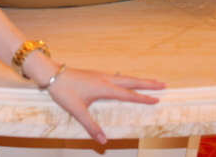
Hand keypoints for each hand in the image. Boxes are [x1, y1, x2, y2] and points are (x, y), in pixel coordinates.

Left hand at [43, 67, 164, 143]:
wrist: (51, 74)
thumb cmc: (64, 91)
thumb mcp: (77, 111)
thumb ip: (91, 126)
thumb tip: (103, 142)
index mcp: (104, 88)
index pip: (128, 94)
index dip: (143, 98)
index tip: (157, 99)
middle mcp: (105, 79)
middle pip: (132, 81)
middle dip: (148, 83)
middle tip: (164, 84)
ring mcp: (101, 75)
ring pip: (125, 77)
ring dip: (139, 80)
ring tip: (152, 82)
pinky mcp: (96, 74)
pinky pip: (117, 77)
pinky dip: (128, 79)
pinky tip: (127, 82)